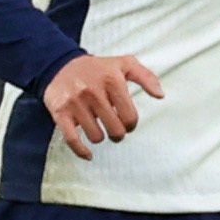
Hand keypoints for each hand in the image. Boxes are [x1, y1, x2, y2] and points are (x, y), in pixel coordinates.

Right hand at [41, 52, 162, 159]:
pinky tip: (88, 155)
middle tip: (114, 128)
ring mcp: (75, 102)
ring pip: (96, 137)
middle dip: (117, 134)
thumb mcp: (124, 64)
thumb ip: (146, 77)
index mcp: (111, 80)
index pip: (130, 116)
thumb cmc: (97, 69)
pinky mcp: (60, 112)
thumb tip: (160, 96)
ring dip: (100, 137)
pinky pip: (72, 139)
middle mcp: (93, 91)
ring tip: (98, 129)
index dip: (131, 124)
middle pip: (115, 130)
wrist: (59, 65)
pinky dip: (81, 151)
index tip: (126, 122)